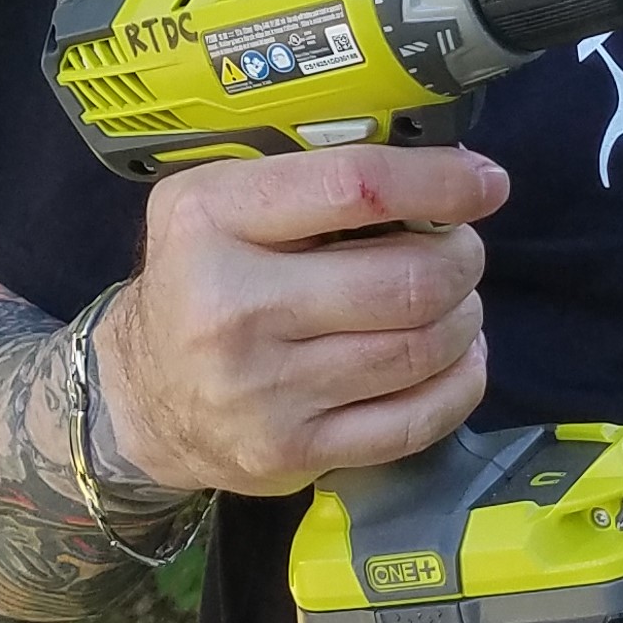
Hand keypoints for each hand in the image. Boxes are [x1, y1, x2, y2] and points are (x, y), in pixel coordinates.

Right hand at [96, 144, 506, 496]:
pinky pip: (414, 421)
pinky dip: (460, 382)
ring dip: (464, 317)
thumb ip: (307, 178)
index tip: (485, 183)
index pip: (355, 188)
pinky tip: (458, 356)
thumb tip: (435, 169)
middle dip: (460, 258)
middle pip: (404, 280)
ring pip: (419, 349)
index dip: (440, 182)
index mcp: (212, 219)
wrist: (137, 398)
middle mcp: (233, 307)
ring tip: (455, 299)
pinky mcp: (294, 453)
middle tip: (461, 249)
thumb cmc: (198, 279)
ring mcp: (265, 391)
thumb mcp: (217, 202)